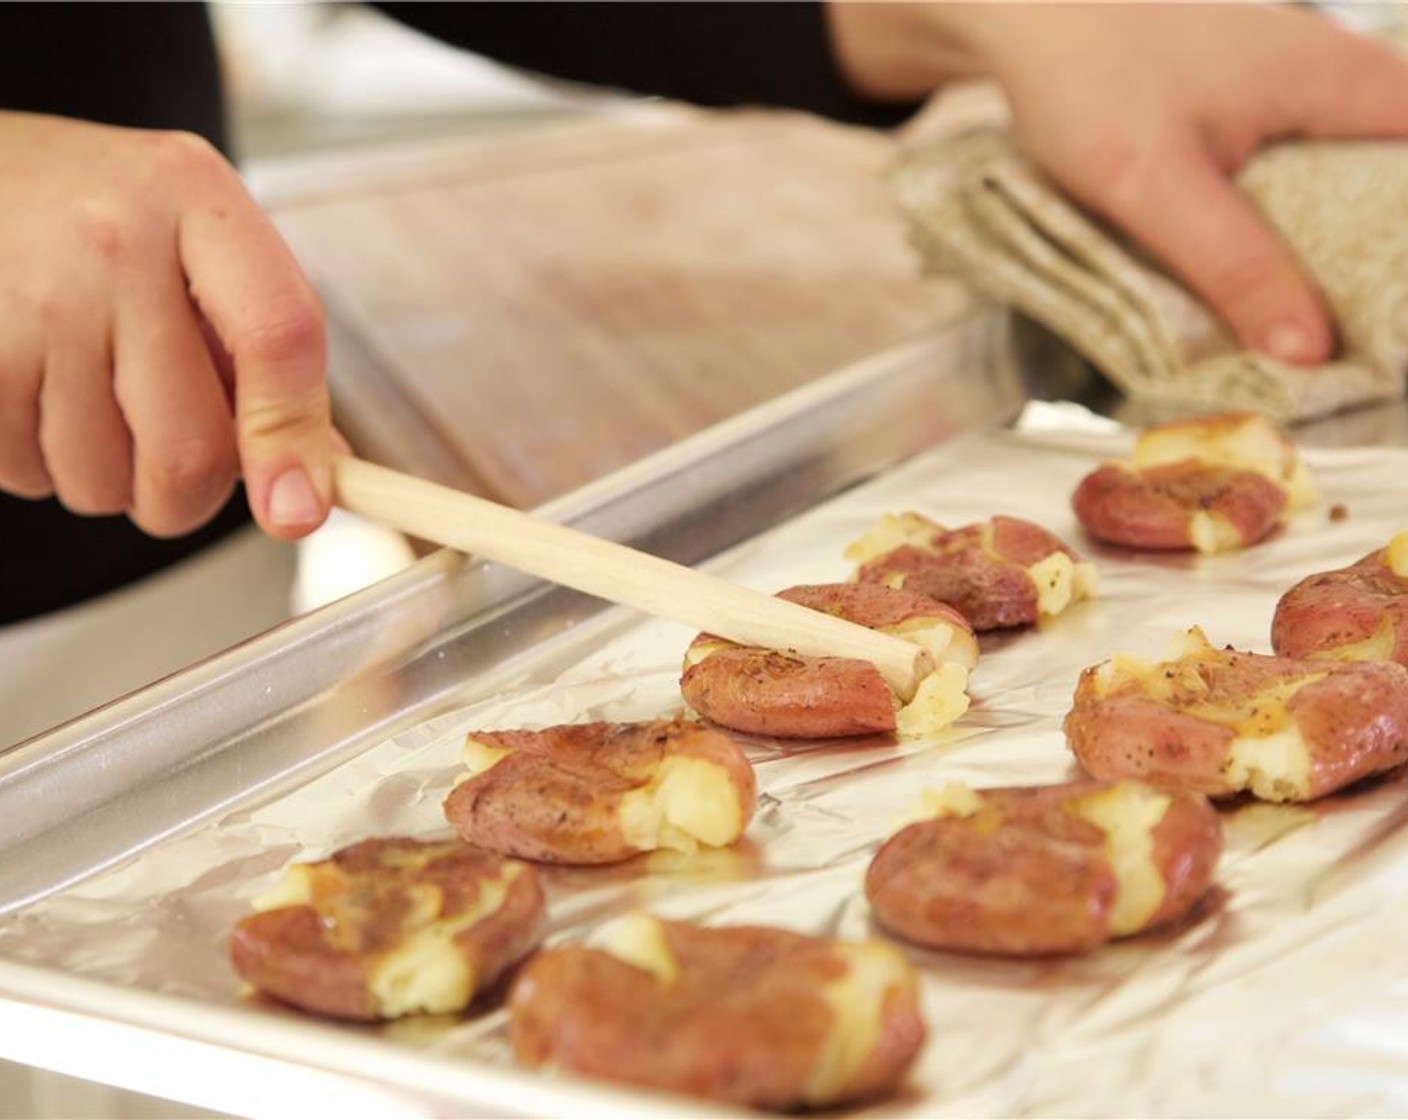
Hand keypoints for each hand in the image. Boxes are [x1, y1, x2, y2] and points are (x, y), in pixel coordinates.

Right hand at [0, 111, 332, 538]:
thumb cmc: (105, 222)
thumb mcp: (200, 245)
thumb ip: (268, 354)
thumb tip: (320, 481)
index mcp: (200, 202)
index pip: (278, 336)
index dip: (292, 441)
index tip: (298, 514)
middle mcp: (114, 241)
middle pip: (190, 449)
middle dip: (192, 496)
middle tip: (176, 463)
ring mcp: (28, 295)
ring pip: (103, 482)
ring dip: (111, 482)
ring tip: (93, 402)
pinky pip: (28, 475)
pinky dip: (42, 468)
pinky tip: (39, 397)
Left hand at [829, 3, 1407, 364]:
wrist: (1027, 11)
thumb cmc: (1090, 79)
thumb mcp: (1156, 188)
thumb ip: (1234, 266)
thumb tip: (1310, 350)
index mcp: (1342, 81)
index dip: (1406, 251)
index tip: (1390, 318)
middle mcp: (1338, 67)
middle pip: (1395, 176)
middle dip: (1379, 254)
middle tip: (1354, 334)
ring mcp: (1299, 74)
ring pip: (1349, 169)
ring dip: (1333, 238)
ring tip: (1308, 313)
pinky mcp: (1256, 91)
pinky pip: (1302, 158)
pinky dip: (1291, 211)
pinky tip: (1259, 257)